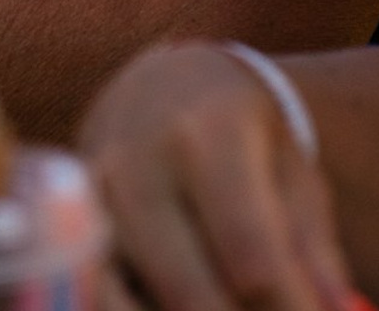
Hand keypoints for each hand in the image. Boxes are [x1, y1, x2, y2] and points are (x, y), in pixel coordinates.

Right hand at [81, 41, 365, 310]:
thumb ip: (312, 249)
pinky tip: (177, 303)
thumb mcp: (290, 171)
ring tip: (234, 304)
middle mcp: (137, 165)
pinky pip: (103, 299)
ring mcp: (92, 204)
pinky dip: (145, 310)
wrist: (159, 89)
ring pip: (137, 308)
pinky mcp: (66, 233)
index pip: (251, 257)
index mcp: (207, 135)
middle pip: (193, 297)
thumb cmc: (241, 135)